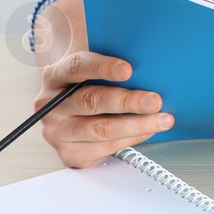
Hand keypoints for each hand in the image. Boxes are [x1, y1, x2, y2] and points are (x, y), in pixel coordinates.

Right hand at [37, 50, 172, 167]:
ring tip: (162, 119)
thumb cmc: (88, 85)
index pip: (76, 67)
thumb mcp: (92, 68)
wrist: (70, 112)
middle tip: (154, 101)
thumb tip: (148, 60)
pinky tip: (148, 130)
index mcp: (55, 76)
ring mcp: (57, 132)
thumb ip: (111, 60)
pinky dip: (131, 139)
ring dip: (136, 125)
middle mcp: (51, 105)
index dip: (102, 67)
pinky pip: (104, 148)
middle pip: (91, 101)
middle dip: (128, 101)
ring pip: (100, 130)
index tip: (128, 69)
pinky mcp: (69, 153)